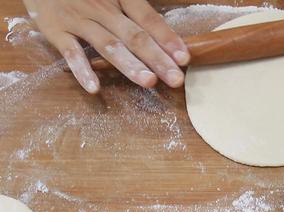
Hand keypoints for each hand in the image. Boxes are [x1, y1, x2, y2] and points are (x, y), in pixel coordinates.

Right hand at [22, 0, 189, 92]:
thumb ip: (136, 13)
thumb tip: (166, 40)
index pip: (149, 19)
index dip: (168, 39)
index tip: (184, 59)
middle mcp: (102, 8)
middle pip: (134, 36)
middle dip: (157, 59)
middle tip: (175, 79)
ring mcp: (79, 19)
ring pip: (109, 45)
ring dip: (130, 65)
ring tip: (149, 82)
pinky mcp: (56, 30)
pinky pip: (71, 52)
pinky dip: (82, 70)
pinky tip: (94, 88)